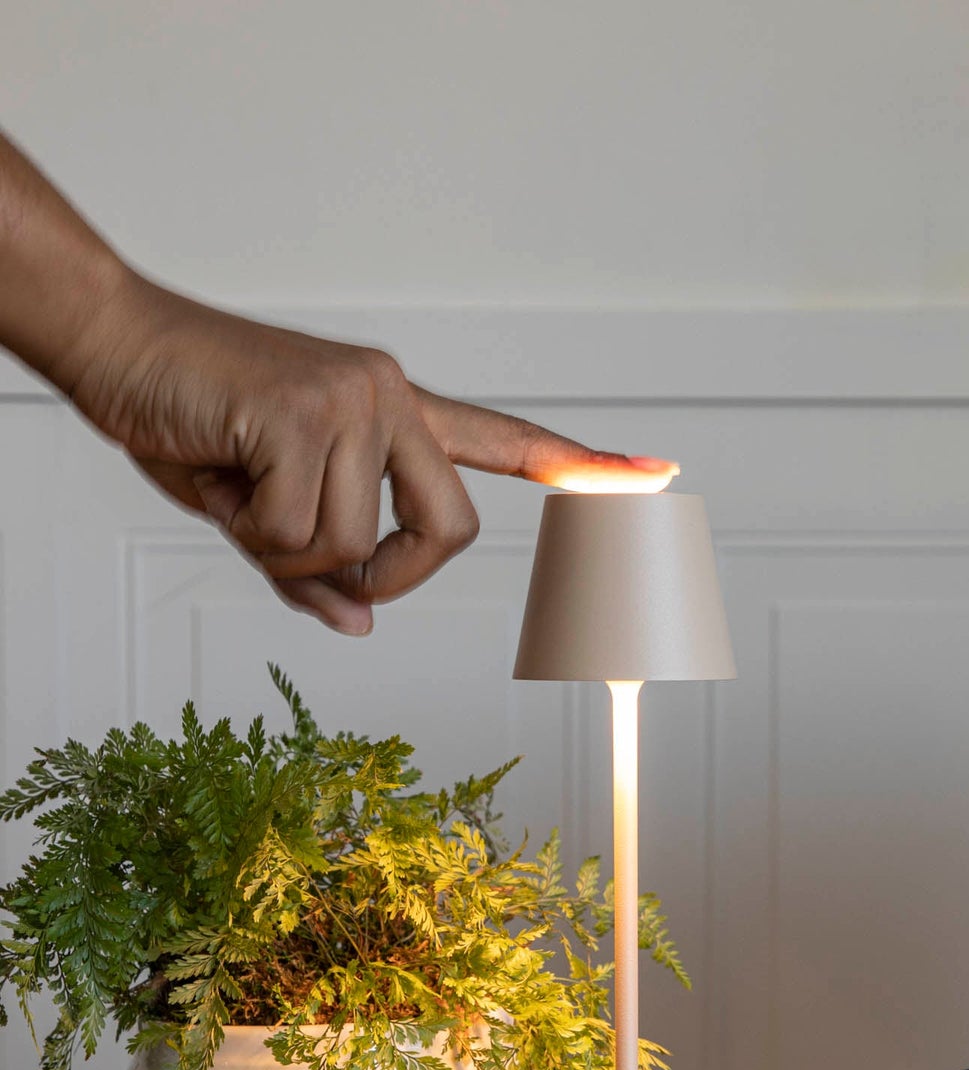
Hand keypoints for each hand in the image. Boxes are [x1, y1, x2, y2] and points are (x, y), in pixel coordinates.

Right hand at [65, 277, 677, 633]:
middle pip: (454, 533)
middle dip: (392, 573)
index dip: (582, 469)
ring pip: (358, 544)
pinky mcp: (309, 410)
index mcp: (395, 415)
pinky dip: (252, 533)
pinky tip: (220, 471)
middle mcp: (392, 398)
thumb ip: (318, 570)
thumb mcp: (259, 513)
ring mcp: (357, 398)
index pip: (504, 443)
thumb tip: (362, 625)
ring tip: (237, 489)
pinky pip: (302, 532)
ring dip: (287, 549)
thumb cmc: (191, 423)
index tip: (657, 474)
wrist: (112, 346)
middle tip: (327, 565)